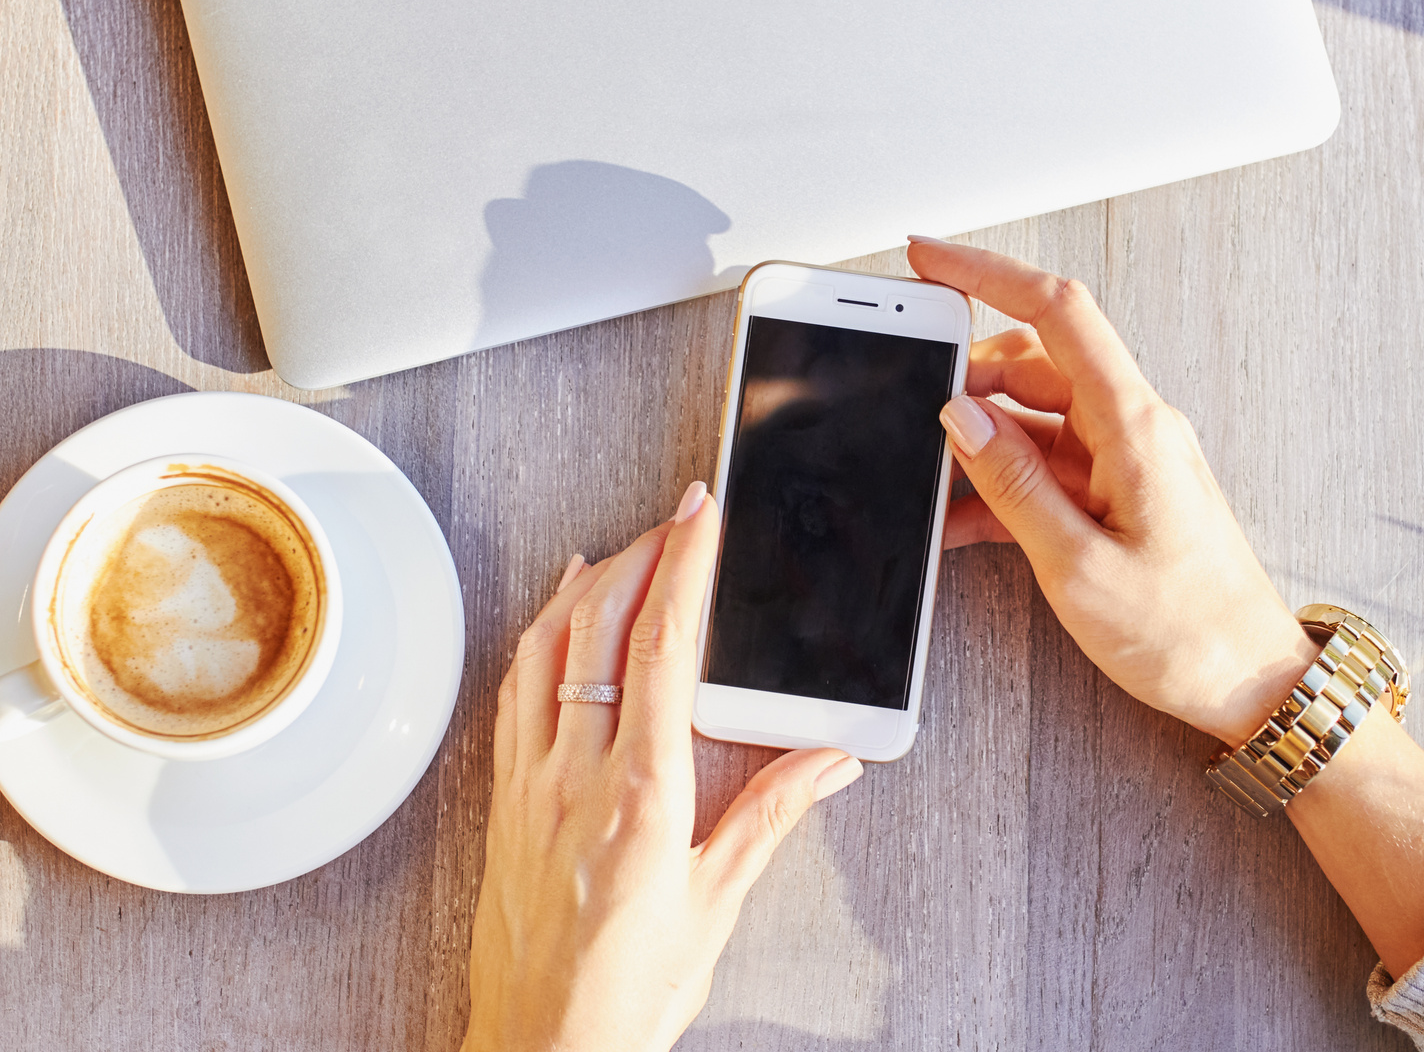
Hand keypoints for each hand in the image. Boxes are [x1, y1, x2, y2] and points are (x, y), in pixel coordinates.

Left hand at [461, 481, 863, 1051]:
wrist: (542, 1049)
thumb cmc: (628, 992)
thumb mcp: (719, 901)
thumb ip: (773, 815)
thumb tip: (831, 757)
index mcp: (642, 796)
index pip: (662, 649)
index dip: (683, 568)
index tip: (702, 517)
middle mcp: (575, 776)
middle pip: (599, 628)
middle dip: (643, 553)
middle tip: (680, 515)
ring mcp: (529, 784)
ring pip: (546, 649)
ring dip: (587, 584)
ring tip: (626, 547)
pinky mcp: (502, 800)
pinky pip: (513, 692)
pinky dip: (538, 636)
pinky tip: (557, 617)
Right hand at [909, 239, 1316, 746]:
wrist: (1251, 684)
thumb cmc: (1185, 634)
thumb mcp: (1077, 567)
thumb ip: (1012, 486)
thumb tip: (960, 418)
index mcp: (1134, 428)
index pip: (1057, 313)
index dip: (987, 273)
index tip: (928, 259)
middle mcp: (1135, 428)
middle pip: (1036, 362)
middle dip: (966, 375)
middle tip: (909, 404)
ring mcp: (1129, 459)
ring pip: (1036, 415)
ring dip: (980, 438)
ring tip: (932, 479)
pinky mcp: (1123, 492)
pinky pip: (1051, 463)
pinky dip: (1004, 479)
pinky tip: (964, 515)